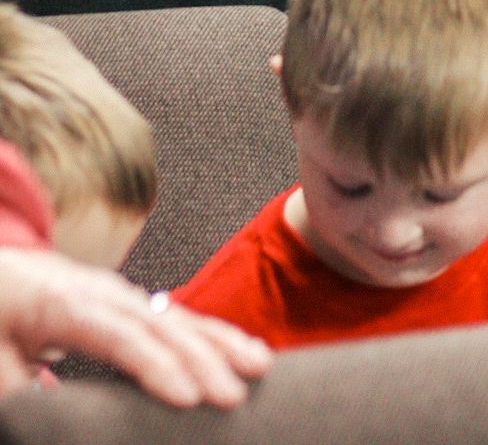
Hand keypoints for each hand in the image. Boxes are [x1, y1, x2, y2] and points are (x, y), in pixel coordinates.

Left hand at [0, 249, 268, 406]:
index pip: (121, 337)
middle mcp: (104, 293)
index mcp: (68, 306)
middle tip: (236, 394)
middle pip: (162, 324)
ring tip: (260, 364)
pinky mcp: (130, 302)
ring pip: (179, 315)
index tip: (188, 397)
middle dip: (203, 358)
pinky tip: (241, 350)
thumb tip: (50, 418)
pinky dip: (212, 333)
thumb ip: (20, 390)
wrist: (0, 272)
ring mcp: (122, 294)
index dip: (156, 366)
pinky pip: (177, 317)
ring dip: (221, 340)